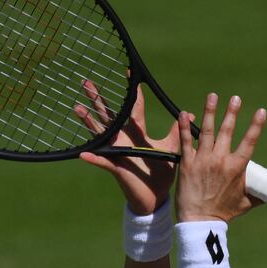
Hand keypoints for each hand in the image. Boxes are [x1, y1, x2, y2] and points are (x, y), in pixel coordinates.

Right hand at [75, 80, 186, 214]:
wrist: (157, 195)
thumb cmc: (162, 172)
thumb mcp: (171, 148)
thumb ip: (177, 131)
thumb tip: (190, 114)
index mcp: (138, 133)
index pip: (134, 107)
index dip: (133, 91)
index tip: (129, 72)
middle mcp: (124, 139)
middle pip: (109, 114)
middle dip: (98, 99)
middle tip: (87, 82)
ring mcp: (118, 151)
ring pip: (101, 133)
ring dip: (88, 122)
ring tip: (77, 108)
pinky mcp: (117, 166)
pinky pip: (103, 161)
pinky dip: (94, 158)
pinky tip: (83, 153)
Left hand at [176, 93, 266, 222]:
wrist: (200, 221)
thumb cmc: (224, 213)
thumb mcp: (246, 203)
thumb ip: (260, 193)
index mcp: (237, 168)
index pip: (250, 142)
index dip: (256, 126)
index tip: (262, 111)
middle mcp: (220, 160)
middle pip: (227, 131)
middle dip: (232, 112)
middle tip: (236, 98)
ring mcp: (203, 160)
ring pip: (207, 131)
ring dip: (210, 111)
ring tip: (213, 96)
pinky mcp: (187, 163)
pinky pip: (185, 141)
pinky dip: (184, 126)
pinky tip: (184, 113)